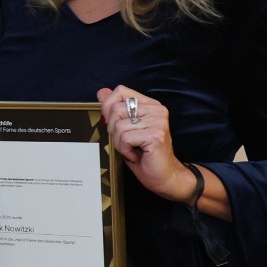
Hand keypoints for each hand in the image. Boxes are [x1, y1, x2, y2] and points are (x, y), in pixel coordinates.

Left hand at [98, 85, 191, 201]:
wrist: (164, 176)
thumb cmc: (144, 154)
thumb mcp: (125, 129)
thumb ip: (114, 110)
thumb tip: (101, 92)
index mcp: (150, 105)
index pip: (120, 91)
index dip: (108, 106)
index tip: (113, 123)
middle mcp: (156, 110)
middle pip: (115, 109)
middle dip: (113, 129)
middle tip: (126, 141)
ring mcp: (158, 122)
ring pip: (118, 126)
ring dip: (119, 143)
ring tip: (132, 149)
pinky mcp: (156, 135)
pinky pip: (124, 138)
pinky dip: (124, 150)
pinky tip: (136, 154)